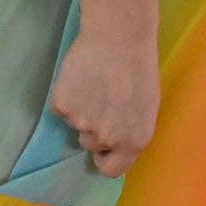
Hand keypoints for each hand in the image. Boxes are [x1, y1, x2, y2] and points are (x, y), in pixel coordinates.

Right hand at [49, 28, 159, 177]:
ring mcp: (82, 123)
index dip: (105, 156)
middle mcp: (107, 138)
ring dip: (80, 109)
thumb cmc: (139, 67)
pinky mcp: (62, 106)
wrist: (119, 36)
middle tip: (102, 97)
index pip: (111, 170)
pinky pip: (61, 107)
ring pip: (75, 123)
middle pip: (89, 143)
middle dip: (93, 126)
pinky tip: (80, 76)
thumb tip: (112, 143)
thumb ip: (129, 130)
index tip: (104, 144)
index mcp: (133, 141)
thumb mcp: (145, 108)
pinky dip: (67, 94)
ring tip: (93, 82)